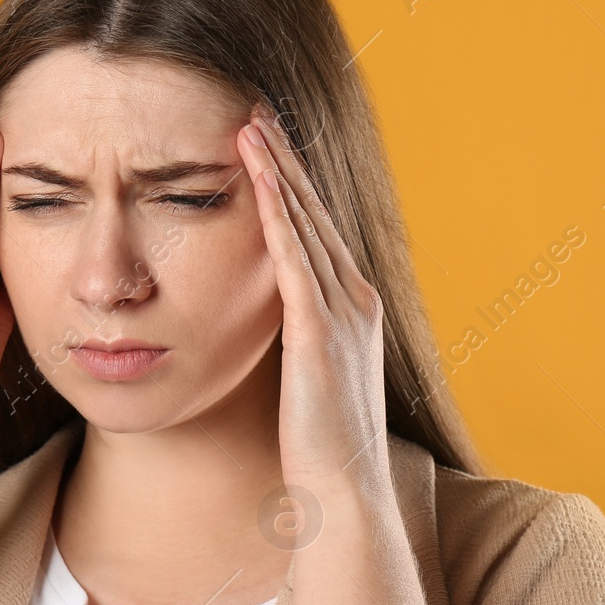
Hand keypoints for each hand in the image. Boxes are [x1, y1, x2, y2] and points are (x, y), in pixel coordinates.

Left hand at [236, 105, 392, 498]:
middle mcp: (356, 300)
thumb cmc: (320, 448)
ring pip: (304, 224)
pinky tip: (258, 177)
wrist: (345, 495)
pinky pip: (293, 259)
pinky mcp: (318, 333)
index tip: (265, 140)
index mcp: (354, 309)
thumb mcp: (310, 378)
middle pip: (314, 212)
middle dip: (284, 159)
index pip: (317, 229)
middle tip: (255, 109)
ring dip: (276, 171)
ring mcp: (342, 314)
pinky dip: (277, 212)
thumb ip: (299, 340)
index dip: (292, 182)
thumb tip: (276, 323)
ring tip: (248, 123)